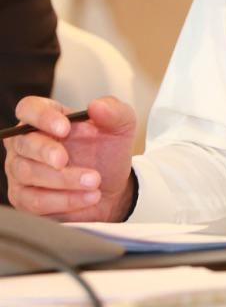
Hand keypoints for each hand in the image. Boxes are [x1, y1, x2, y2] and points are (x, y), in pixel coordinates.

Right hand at [5, 96, 136, 220]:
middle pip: (23, 142)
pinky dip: (63, 200)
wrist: (112, 187)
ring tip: (94, 181)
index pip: (29, 109)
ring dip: (63, 180)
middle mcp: (29, 143)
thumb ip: (113, 110)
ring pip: (29, 173)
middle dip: (46, 151)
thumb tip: (96, 105)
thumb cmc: (108, 151)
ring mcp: (22, 171)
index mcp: (48, 117)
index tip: (65, 128)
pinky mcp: (25, 198)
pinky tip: (87, 197)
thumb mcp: (121, 125)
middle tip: (65, 160)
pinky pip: (35, 201)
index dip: (42, 117)